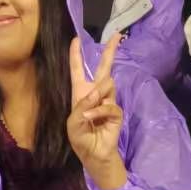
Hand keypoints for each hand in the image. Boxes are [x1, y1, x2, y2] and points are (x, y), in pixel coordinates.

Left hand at [66, 35, 124, 187]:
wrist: (94, 154)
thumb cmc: (80, 138)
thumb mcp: (73, 122)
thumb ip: (83, 105)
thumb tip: (98, 92)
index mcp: (80, 92)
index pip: (78, 69)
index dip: (76, 55)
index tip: (76, 39)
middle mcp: (95, 93)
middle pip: (103, 67)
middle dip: (110, 51)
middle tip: (117, 36)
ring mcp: (107, 101)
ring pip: (107, 85)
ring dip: (98, 95)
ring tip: (90, 112)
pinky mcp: (116, 112)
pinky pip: (110, 105)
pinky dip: (100, 110)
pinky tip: (93, 118)